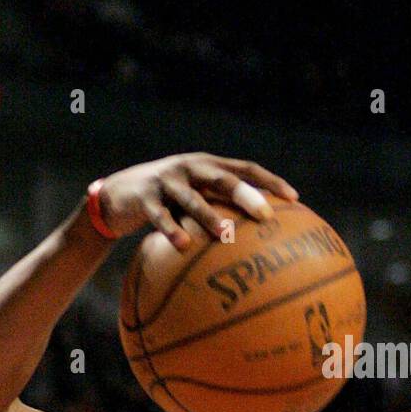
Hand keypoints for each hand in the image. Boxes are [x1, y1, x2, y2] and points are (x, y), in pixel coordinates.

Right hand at [93, 153, 297, 249]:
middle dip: (246, 195)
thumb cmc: (165, 201)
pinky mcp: (146, 198)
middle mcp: (190, 168)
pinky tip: (183, 246)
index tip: (293, 198)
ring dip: (210, 216)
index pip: (245, 168)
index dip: (269, 181)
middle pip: (223, 178)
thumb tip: (255, 236)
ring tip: (225, 234)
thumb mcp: (192, 196)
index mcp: (208, 165)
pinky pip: (161, 217)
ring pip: (193, 198)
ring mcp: (167, 181)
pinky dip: (172, 230)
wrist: (116, 195)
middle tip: (265, 215)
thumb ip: (218, 206)